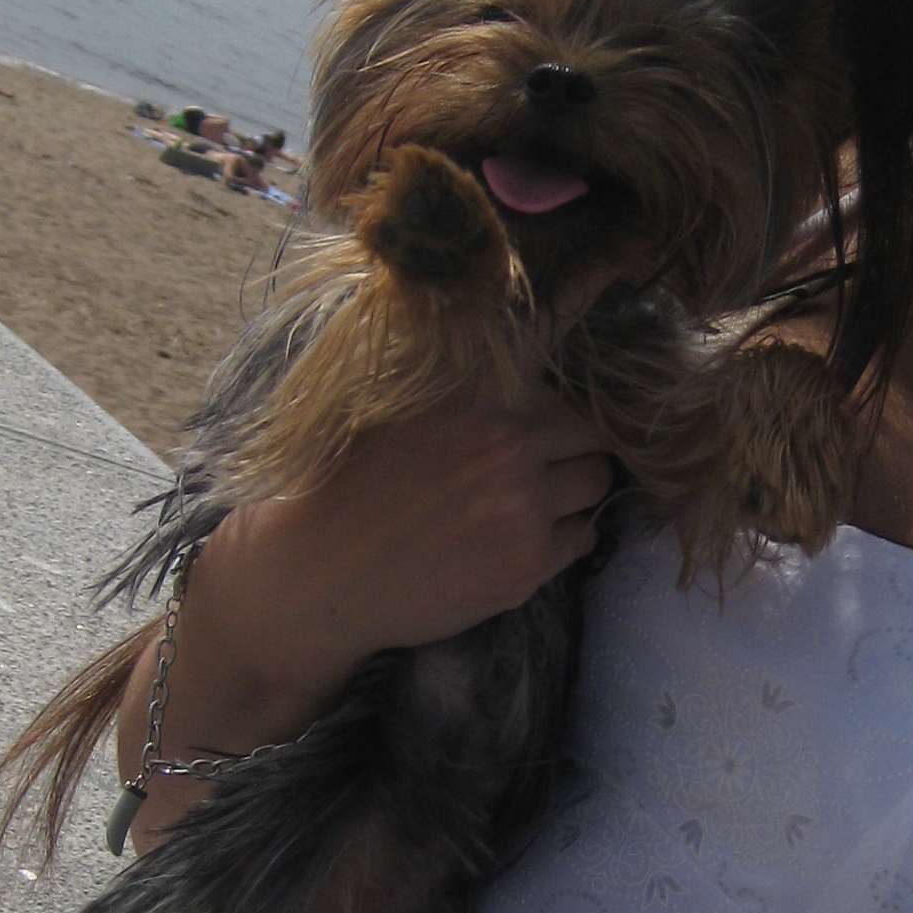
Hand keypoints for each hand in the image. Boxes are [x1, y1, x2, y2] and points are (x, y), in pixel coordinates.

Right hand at [118, 389, 611, 837]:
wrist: (318, 571)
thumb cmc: (351, 483)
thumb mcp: (404, 409)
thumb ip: (470, 384)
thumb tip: (533, 341)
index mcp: (483, 407)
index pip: (569, 394)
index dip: (559, 408)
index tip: (550, 419)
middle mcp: (511, 458)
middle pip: (593, 442)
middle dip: (573, 449)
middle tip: (540, 462)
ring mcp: (524, 518)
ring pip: (594, 490)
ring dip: (572, 492)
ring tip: (529, 499)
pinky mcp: (525, 570)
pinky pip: (581, 541)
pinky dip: (563, 536)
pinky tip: (520, 535)